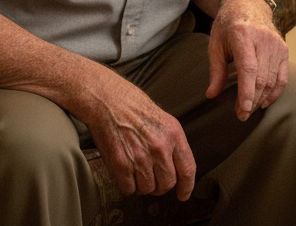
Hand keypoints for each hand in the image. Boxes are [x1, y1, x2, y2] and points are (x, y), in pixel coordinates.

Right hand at [80, 69, 196, 199]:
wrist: (108, 101)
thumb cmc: (134, 107)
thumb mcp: (163, 120)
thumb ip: (172, 143)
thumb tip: (176, 168)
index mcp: (174, 135)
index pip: (187, 169)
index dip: (187, 186)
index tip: (183, 194)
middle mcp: (160, 148)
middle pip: (167, 184)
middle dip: (160, 186)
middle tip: (152, 179)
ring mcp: (140, 158)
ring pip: (148, 189)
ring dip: (142, 186)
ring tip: (136, 172)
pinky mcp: (121, 165)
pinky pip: (129, 189)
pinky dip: (127, 186)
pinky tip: (125, 174)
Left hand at [206, 0, 288, 120]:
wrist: (248, 4)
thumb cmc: (228, 25)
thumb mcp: (216, 44)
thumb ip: (216, 70)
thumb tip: (211, 94)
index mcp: (243, 35)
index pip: (248, 68)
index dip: (247, 91)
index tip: (243, 109)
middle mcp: (263, 39)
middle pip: (261, 78)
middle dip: (251, 100)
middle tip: (241, 115)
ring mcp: (276, 44)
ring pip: (272, 80)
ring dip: (261, 99)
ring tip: (248, 110)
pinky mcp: (284, 49)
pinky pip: (282, 77)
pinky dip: (275, 92)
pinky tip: (264, 102)